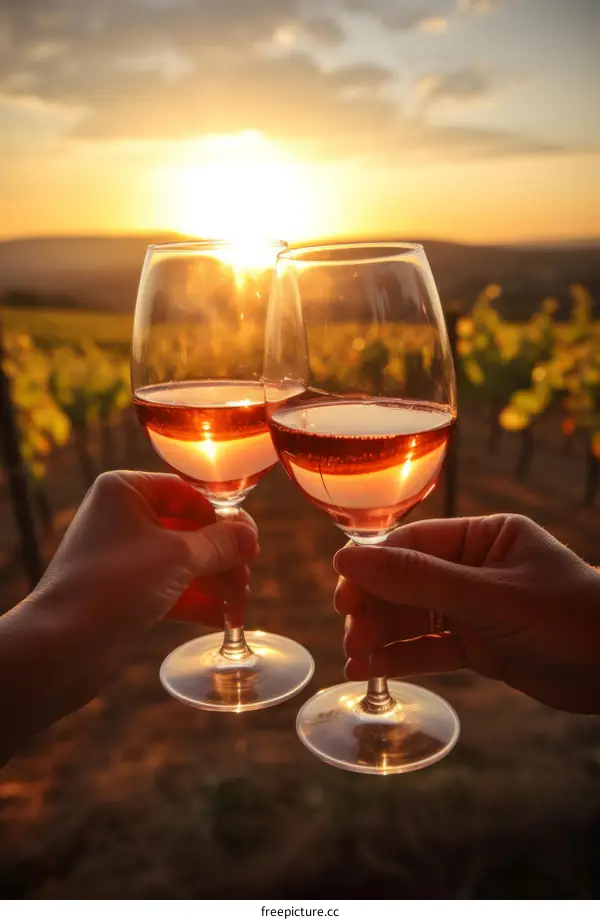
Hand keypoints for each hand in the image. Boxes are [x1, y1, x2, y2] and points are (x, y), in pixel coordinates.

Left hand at [1, 471, 257, 758]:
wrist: (62, 646)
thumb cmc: (116, 584)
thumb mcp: (179, 557)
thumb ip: (221, 543)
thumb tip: (251, 536)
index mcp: (125, 491)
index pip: (187, 492)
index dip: (221, 518)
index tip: (249, 543)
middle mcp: (121, 518)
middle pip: (188, 529)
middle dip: (221, 556)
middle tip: (246, 578)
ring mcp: (121, 557)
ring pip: (181, 562)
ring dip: (213, 581)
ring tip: (239, 603)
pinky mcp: (122, 593)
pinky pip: (169, 588)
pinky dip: (196, 601)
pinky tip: (222, 618)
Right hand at [334, 514, 599, 713]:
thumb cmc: (567, 617)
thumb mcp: (488, 597)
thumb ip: (418, 580)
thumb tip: (347, 559)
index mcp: (484, 537)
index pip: (414, 544)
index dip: (373, 567)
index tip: (342, 592)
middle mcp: (476, 568)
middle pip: (408, 582)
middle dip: (376, 607)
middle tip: (351, 633)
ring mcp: (478, 609)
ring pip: (415, 617)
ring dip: (383, 636)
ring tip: (354, 657)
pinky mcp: (481, 646)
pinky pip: (432, 648)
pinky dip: (403, 658)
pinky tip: (372, 670)